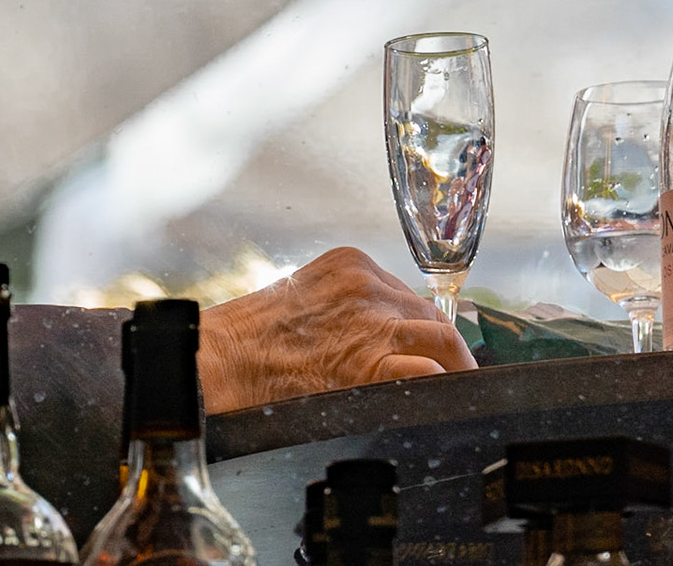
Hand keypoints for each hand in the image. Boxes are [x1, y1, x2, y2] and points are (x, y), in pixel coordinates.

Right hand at [197, 246, 476, 413]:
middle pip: (431, 315)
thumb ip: (341, 310)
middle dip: (444, 349)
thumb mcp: (300, 299)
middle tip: (450, 377)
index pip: (406, 294)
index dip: (418, 326)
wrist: (216, 364)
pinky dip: (442, 389)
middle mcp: (366, 286)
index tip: (423, 349)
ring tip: (456, 394)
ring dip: (453, 369)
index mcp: (348, 265)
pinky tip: (440, 405)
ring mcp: (373, 322)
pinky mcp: (371, 365)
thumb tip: (371, 340)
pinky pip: (430, 374)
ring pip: (443, 340)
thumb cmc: (246, 340)